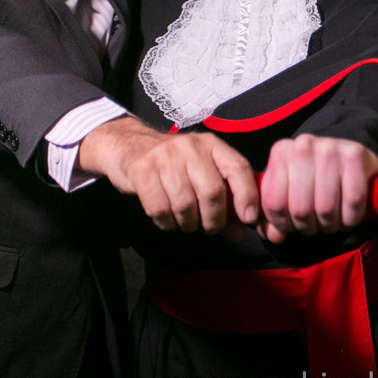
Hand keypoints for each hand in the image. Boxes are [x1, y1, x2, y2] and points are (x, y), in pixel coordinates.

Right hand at [78, 116, 257, 232]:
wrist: (128, 146)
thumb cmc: (173, 165)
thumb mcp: (202, 173)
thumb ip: (224, 201)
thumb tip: (239, 232)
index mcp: (212, 145)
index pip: (238, 168)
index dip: (247, 196)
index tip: (249, 219)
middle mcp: (190, 147)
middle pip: (212, 192)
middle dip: (214, 220)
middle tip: (209, 228)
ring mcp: (164, 157)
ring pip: (185, 205)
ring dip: (188, 224)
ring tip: (185, 222)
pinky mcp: (142, 170)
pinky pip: (160, 209)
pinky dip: (166, 223)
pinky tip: (167, 219)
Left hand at [258, 134, 377, 242]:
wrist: (351, 158)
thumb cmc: (316, 177)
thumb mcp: (290, 190)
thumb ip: (276, 214)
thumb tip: (274, 236)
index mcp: (281, 152)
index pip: (274, 203)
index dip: (284, 225)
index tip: (293, 226)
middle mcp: (303, 145)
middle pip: (300, 209)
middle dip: (309, 227)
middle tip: (316, 226)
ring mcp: (330, 147)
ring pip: (325, 208)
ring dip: (330, 225)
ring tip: (332, 223)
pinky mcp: (355, 155)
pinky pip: (352, 201)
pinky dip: (350, 218)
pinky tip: (348, 217)